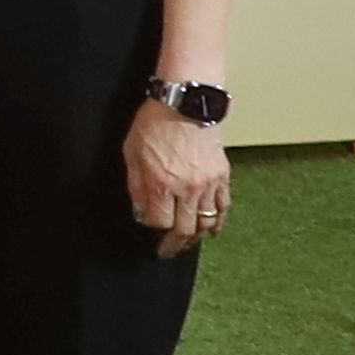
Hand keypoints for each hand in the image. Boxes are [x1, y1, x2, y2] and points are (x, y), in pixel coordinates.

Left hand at [125, 100, 232, 255]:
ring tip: (187, 242)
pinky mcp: (222, 176)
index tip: (149, 229)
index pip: (159, 222)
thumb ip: (136, 186)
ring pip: (206, 222)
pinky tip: (212, 230)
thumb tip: (141, 211)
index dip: (152, 229)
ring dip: (196, 237)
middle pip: (184, 229)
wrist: (185, 104)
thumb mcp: (131, 153)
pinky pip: (223, 207)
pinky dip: (218, 222)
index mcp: (161, 184)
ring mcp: (208, 184)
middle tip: (168, 250)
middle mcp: (187, 188)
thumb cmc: (154, 124)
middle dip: (175, 244)